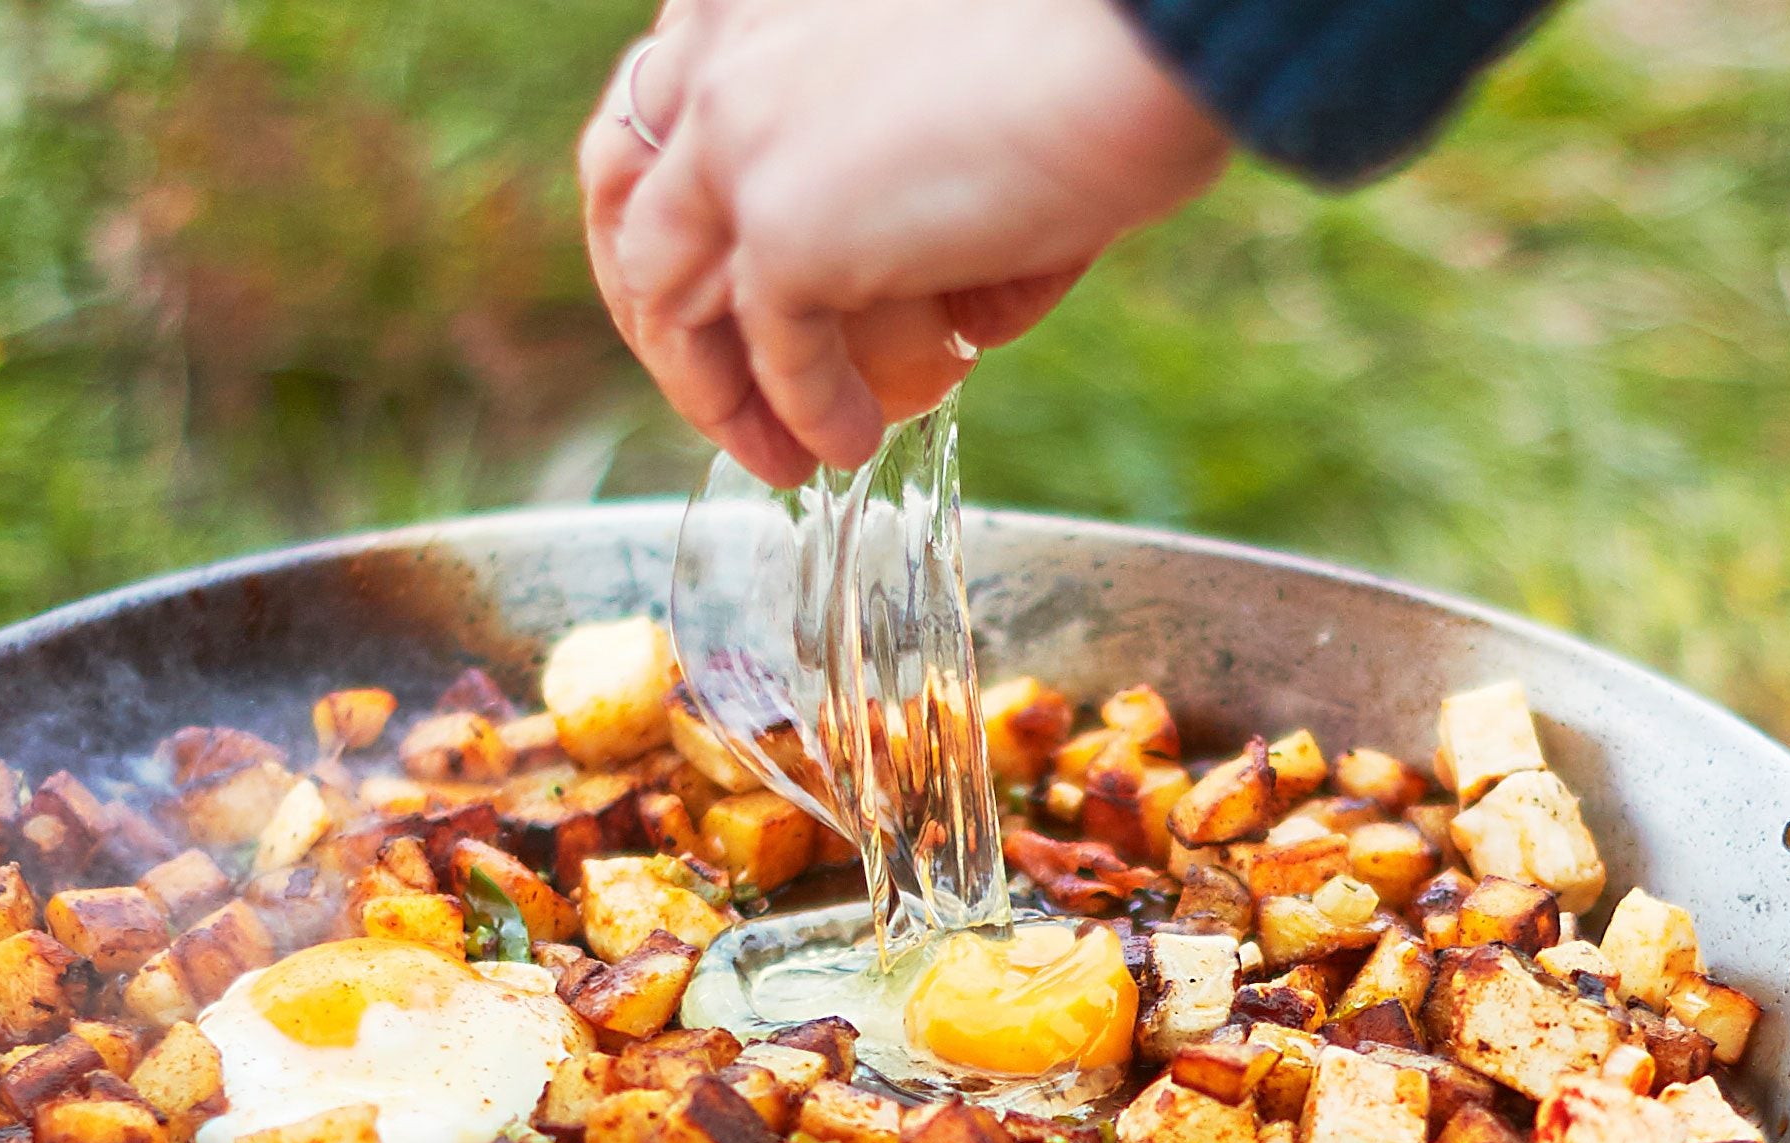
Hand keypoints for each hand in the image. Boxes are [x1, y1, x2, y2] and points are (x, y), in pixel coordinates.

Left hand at [580, 0, 1229, 485]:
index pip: (664, 113)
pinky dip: (806, 409)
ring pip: (673, 291)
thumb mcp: (961, 75)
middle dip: (672, 317)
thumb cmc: (1105, 38)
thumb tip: (955, 306)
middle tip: (726, 392)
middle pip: (641, 208)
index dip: (686, 214)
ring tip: (780, 452)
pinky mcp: (782, 225)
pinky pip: (771, 350)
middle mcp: (718, 47)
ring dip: (719, 386)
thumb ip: (912, 157)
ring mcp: (736, 137)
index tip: (732, 288)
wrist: (1148, 30)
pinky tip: (848, 445)